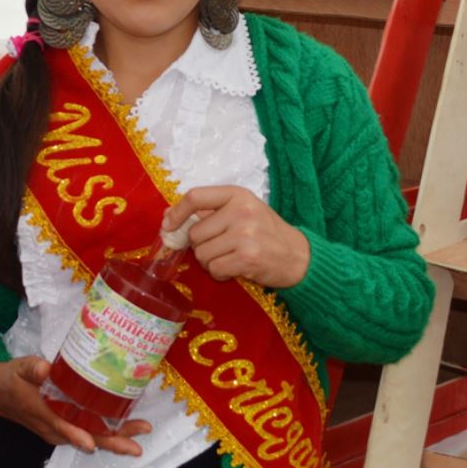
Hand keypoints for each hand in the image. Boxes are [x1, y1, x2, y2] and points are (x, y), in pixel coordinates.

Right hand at [0, 355, 150, 455]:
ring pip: (89, 437)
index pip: (62, 426)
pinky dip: (105, 432)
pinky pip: (86, 433)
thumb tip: (45, 368)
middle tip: (138, 440)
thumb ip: (32, 368)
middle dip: (113, 440)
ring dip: (114, 437)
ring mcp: (58, 431)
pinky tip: (123, 427)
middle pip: (86, 437)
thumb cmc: (10, 380)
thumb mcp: (19, 368)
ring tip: (139, 431)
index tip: (92, 443)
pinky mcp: (62, 428)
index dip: (77, 434)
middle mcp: (53, 428)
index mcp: (42, 413)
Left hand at [164, 186, 309, 289]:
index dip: (176, 212)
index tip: (168, 225)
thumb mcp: (243, 211)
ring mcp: (244, 234)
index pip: (195, 197)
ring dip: (210, 261)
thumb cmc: (266, 232)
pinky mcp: (246, 258)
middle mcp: (241, 211)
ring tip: (230, 257)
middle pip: (195, 233)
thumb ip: (211, 212)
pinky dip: (220, 273)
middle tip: (221, 247)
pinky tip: (235, 268)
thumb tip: (168, 219)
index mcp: (237, 194)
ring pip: (202, 253)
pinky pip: (214, 269)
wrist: (298, 256)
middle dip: (201, 245)